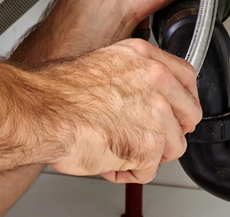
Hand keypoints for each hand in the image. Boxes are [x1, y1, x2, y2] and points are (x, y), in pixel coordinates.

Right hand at [42, 39, 200, 182]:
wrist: (40, 112)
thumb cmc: (58, 94)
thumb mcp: (103, 64)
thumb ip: (132, 76)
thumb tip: (142, 94)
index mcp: (144, 57)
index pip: (187, 78)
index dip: (182, 101)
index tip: (177, 112)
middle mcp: (155, 80)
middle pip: (189, 115)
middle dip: (170, 132)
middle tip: (146, 137)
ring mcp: (155, 113)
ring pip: (173, 147)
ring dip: (147, 155)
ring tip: (117, 147)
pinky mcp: (147, 145)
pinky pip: (149, 171)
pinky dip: (128, 173)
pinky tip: (108, 159)